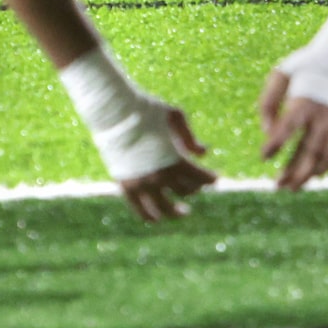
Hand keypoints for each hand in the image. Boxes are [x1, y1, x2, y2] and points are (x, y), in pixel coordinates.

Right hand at [117, 103, 214, 222]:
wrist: (113, 110)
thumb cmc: (146, 109)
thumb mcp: (175, 116)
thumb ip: (190, 137)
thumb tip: (203, 153)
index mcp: (175, 160)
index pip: (200, 178)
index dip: (210, 178)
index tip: (213, 178)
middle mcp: (160, 176)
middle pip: (185, 192)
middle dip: (194, 188)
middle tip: (195, 186)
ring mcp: (142, 183)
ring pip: (164, 209)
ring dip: (176, 212)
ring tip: (182, 212)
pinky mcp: (126, 186)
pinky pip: (141, 210)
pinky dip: (150, 217)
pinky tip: (157, 218)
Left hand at [258, 66, 327, 190]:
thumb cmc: (304, 67)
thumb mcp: (280, 75)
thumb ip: (268, 102)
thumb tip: (266, 133)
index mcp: (304, 100)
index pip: (288, 127)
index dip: (276, 143)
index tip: (263, 157)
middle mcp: (323, 115)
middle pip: (308, 150)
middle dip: (293, 171)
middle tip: (277, 186)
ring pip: (323, 158)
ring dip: (307, 175)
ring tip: (291, 187)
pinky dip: (324, 168)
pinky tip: (310, 176)